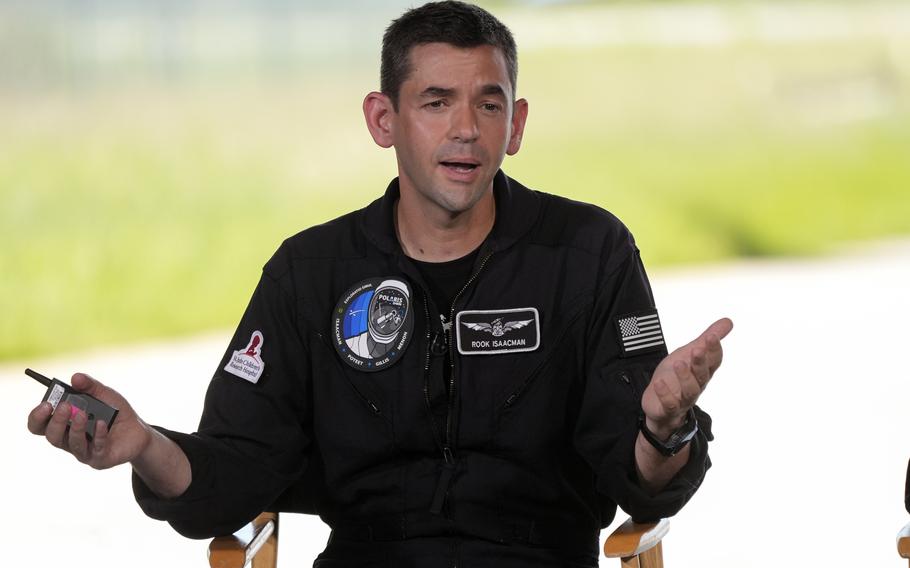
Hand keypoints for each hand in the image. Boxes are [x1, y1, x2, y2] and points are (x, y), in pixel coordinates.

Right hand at [27, 373, 151, 469]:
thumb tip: (75, 377)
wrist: (139, 431)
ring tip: (83, 414)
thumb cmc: (116, 412)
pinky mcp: (99, 459)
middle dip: (56, 421)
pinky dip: (99, 435)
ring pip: (72, 444)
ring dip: (76, 428)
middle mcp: (69, 439)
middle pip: (51, 436)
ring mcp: (84, 451)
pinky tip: (103, 423)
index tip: (46, 404)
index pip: (39, 425)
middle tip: (65, 406)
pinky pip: (95, 448)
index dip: (37, 417)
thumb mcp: (104, 395)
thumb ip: (90, 386)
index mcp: (63, 424)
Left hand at [641, 318, 732, 438]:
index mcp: (702, 372)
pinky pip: (669, 404)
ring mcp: (683, 399)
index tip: (711, 336)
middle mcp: (696, 385)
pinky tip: (659, 383)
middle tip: (697, 349)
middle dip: (701, 362)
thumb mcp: (688, 353)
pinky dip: (665, 394)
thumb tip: (728, 321)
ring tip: (679, 363)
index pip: (713, 361)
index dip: (713, 349)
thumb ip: (706, 340)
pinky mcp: (668, 409)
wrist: (659, 404)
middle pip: (702, 375)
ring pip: (689, 390)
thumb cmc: (676, 377)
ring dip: (685, 377)